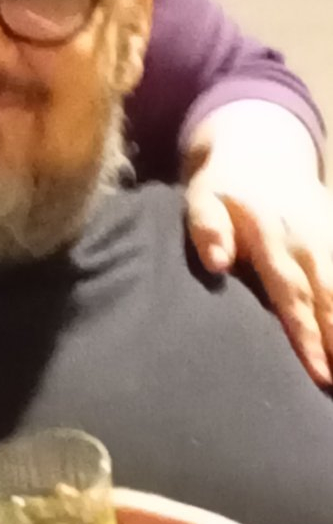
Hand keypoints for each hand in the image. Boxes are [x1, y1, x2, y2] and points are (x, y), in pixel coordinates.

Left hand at [184, 100, 332, 385]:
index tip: (321, 375)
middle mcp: (309, 239)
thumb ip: (207, 228)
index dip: (307, 334)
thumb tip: (216, 264)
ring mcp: (331, 238)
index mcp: (273, 234)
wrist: (260, 148)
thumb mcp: (203, 197)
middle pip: (331, 297)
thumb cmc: (224, 186)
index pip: (293, 292)